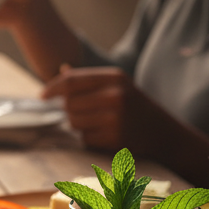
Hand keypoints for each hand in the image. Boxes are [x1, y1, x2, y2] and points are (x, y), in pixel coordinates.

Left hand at [40, 67, 174, 155]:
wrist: (165, 134)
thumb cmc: (136, 107)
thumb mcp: (119, 86)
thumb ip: (89, 80)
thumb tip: (61, 70)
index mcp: (115, 77)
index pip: (71, 81)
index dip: (52, 88)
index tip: (42, 96)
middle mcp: (116, 95)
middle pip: (69, 104)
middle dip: (71, 110)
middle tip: (87, 113)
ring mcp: (116, 118)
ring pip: (74, 122)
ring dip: (80, 125)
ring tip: (100, 123)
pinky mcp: (115, 138)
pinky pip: (85, 139)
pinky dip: (90, 139)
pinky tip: (106, 135)